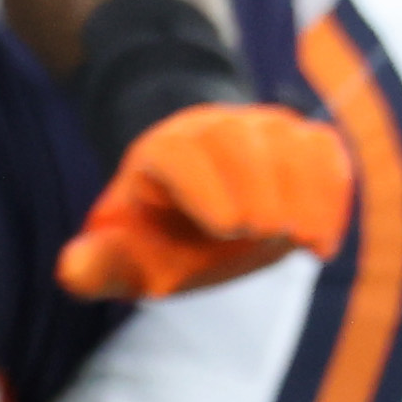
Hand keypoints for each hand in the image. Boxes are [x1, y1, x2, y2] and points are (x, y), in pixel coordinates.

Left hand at [55, 104, 356, 301]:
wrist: (204, 197)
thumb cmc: (162, 233)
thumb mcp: (125, 252)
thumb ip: (100, 264)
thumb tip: (70, 270)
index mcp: (161, 153)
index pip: (178, 152)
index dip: (204, 186)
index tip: (228, 228)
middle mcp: (212, 131)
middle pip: (238, 139)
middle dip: (257, 185)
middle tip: (266, 233)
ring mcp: (261, 132)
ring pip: (287, 139)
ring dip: (303, 190)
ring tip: (305, 242)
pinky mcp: (302, 143)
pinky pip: (324, 150)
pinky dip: (331, 191)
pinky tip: (323, 241)